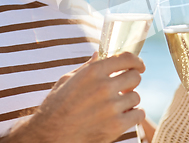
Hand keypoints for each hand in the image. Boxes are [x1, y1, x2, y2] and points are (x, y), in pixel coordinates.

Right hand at [1, 52, 145, 142]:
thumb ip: (87, 67)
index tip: (139, 66)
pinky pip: (139, 114)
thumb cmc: (56, 107)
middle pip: (134, 77)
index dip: (136, 61)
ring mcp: (111, 107)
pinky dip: (133, 115)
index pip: (125, 58)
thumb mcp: (67, 80)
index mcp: (93, 72)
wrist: (49, 136)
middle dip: (131, 81)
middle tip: (124, 88)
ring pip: (136, 97)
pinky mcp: (116, 126)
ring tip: (116, 105)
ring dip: (129, 100)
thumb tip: (99, 55)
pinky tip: (122, 116)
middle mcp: (103, 87)